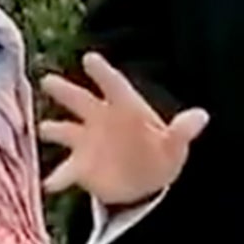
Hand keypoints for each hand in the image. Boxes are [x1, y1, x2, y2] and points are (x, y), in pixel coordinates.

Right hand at [38, 52, 208, 206]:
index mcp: (124, 107)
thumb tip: (201, 117)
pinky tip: (48, 184)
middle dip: (64, 91)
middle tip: (48, 80)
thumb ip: (182, 131)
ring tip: (42, 129)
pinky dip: (56, 178)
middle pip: (79, 100)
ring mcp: (86, 141)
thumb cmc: (160, 153)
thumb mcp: (175, 145)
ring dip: (54, 130)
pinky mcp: (80, 167)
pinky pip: (65, 171)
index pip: (112, 85)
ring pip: (64, 131)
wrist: (147, 180)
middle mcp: (100, 119)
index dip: (102, 72)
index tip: (90, 59)